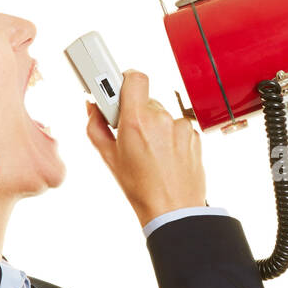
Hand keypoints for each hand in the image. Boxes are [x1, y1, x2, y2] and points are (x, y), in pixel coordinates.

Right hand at [85, 70, 206, 227]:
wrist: (173, 209)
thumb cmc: (141, 188)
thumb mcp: (109, 157)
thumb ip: (96, 126)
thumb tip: (93, 107)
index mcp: (136, 121)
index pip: (134, 77)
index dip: (124, 79)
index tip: (115, 85)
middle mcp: (160, 119)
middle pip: (146, 99)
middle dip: (136, 111)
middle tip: (130, 132)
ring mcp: (180, 126)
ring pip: (162, 114)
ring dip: (155, 126)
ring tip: (150, 151)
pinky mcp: (194, 135)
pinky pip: (177, 126)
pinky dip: (170, 136)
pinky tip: (165, 156)